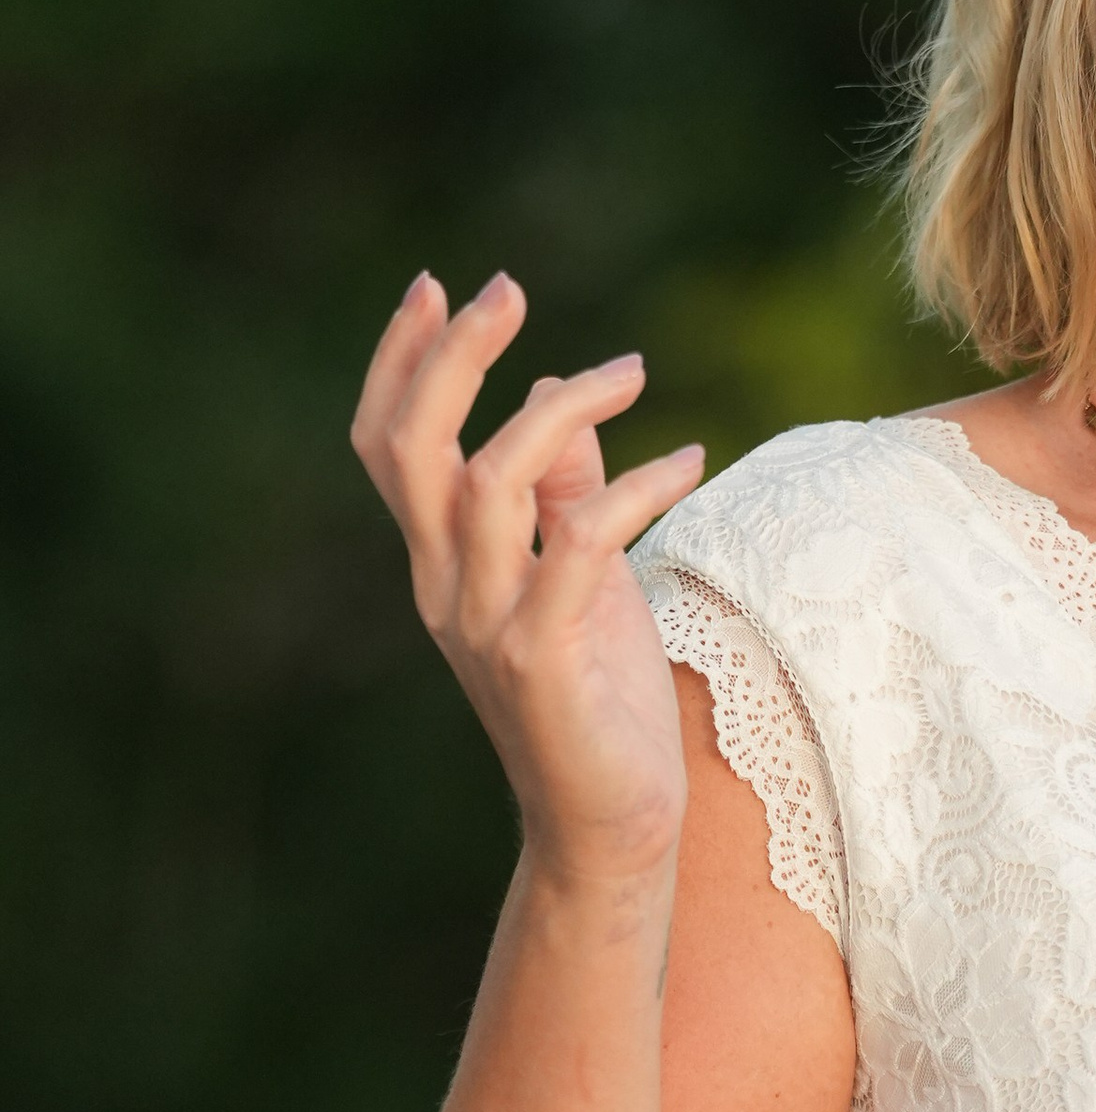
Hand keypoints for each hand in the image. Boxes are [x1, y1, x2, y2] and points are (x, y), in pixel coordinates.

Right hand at [352, 272, 705, 886]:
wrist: (613, 826)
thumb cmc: (601, 700)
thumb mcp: (581, 580)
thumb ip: (563, 491)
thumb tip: (559, 394)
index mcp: (440, 566)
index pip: (388, 446)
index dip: (400, 362)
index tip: (435, 285)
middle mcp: (445, 589)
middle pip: (413, 447)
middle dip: (451, 356)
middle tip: (507, 288)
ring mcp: (487, 626)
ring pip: (492, 481)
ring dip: (563, 407)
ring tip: (633, 372)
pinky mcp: (543, 659)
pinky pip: (581, 543)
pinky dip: (638, 487)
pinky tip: (690, 459)